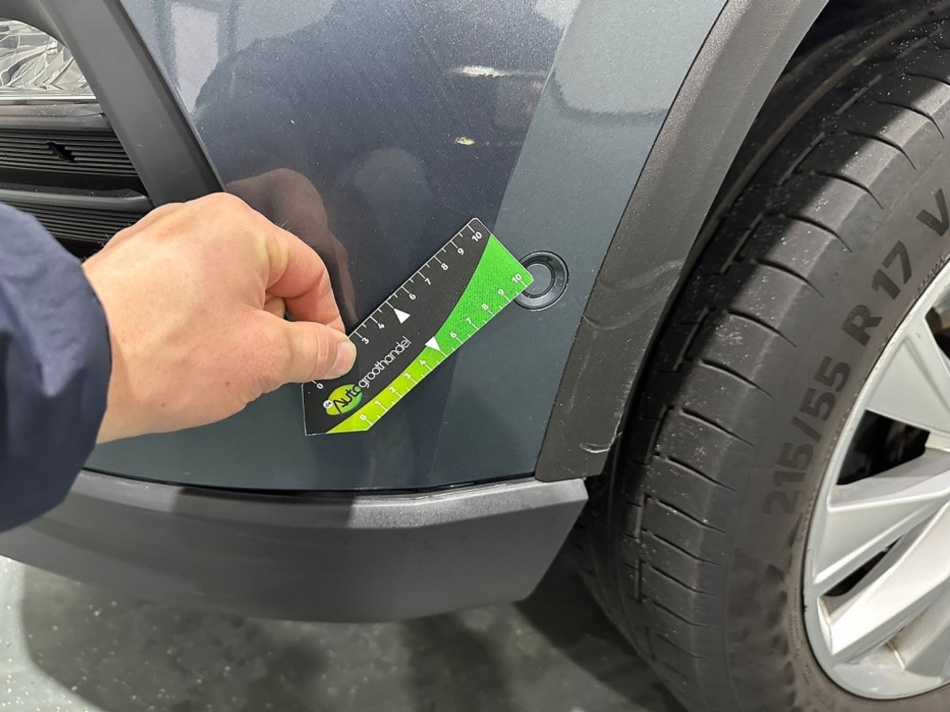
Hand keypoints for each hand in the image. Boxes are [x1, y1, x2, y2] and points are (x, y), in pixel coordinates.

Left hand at [83, 193, 356, 442]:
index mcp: (240, 228)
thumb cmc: (161, 354)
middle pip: (268, 277)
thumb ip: (315, 352)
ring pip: (227, 288)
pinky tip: (191, 359)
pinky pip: (188, 294)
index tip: (327, 352)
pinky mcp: (133, 269)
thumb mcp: (265, 359)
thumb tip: (337, 351)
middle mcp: (198, 222)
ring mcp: (159, 242)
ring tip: (224, 368)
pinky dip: (200, 326)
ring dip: (239, 329)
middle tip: (277, 368)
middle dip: (279, 326)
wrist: (76, 368)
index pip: (311, 271)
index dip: (326, 319)